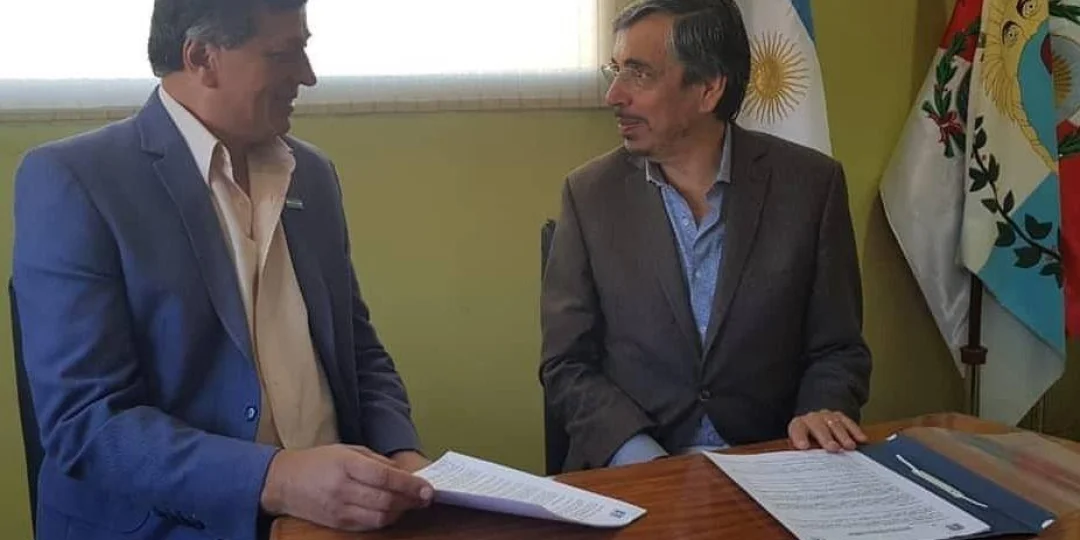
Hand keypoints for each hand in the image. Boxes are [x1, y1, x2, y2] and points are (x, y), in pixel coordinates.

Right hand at [260, 445, 433, 530]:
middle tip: (425, 496)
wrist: (283, 482)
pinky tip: (392, 510)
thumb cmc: (318, 461)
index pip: (385, 478)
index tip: (427, 488)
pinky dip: (385, 519)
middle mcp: (343, 489)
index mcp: (346, 464)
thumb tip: (405, 473)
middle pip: (386, 500)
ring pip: (380, 517)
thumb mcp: (347, 450)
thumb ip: (377, 461)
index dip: (409, 485)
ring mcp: (340, 509)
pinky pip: (369, 526)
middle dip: (411, 500)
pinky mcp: (338, 524)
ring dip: (400, 511)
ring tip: (410, 503)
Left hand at [788, 410, 867, 451]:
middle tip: (833, 448)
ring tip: (849, 447)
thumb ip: (802, 454)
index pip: (797, 429)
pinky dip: (855, 431)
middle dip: (826, 438)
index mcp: (799, 425)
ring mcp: (827, 416)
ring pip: (835, 424)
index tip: (804, 447)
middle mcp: (812, 418)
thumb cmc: (808, 441)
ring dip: (843, 436)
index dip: (800, 437)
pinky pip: (848, 422)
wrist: (817, 426)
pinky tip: (862, 439)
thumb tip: (799, 467)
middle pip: (818, 426)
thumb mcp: (803, 447)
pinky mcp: (840, 416)